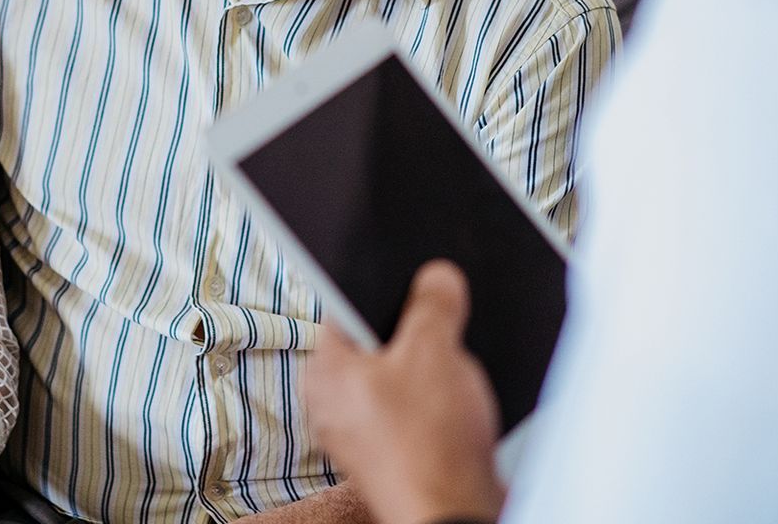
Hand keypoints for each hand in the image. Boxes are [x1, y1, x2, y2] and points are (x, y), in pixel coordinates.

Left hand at [306, 261, 504, 523]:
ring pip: (396, 377)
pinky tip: (455, 410)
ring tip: (450, 380)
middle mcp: (330, 403)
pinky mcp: (388, 454)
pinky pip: (410, 411)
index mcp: (322, 371)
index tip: (411, 281)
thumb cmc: (430, 447)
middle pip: (374, 342)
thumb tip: (435, 277)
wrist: (453, 515)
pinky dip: (433, 405)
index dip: (381, 289)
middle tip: (439, 336)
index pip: (342, 306)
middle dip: (412, 334)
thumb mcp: (435, 353)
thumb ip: (432, 304)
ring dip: (427, 371)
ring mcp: (358, 433)